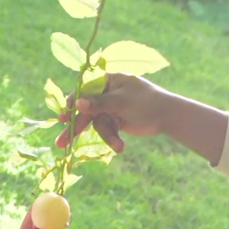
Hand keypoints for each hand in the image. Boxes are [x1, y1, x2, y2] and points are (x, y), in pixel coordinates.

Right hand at [58, 73, 227, 165]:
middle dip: (76, 127)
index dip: (72, 103)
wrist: (168, 116)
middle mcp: (106, 93)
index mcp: (107, 80)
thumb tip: (77, 104)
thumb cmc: (146, 101)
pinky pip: (107, 131)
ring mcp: (110, 108)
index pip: (84, 90)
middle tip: (60, 143)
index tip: (62, 117)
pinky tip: (121, 147)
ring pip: (97, 125)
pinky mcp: (115, 121)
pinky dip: (113, 139)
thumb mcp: (121, 101)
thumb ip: (99, 103)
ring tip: (119, 148)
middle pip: (86, 110)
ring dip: (107, 137)